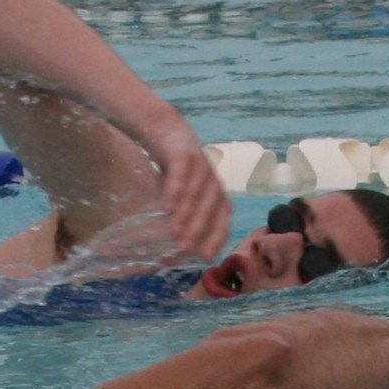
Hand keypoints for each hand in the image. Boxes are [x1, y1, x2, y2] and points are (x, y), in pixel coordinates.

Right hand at [147, 125, 232, 261]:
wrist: (166, 131)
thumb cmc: (176, 172)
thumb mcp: (183, 196)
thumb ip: (183, 217)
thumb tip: (178, 250)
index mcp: (217, 194)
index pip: (222, 219)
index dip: (216, 238)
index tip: (206, 256)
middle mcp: (213, 181)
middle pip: (210, 209)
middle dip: (198, 230)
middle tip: (184, 249)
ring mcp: (201, 166)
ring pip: (196, 194)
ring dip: (185, 215)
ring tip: (172, 233)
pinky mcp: (184, 153)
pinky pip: (181, 174)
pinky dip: (175, 191)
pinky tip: (166, 207)